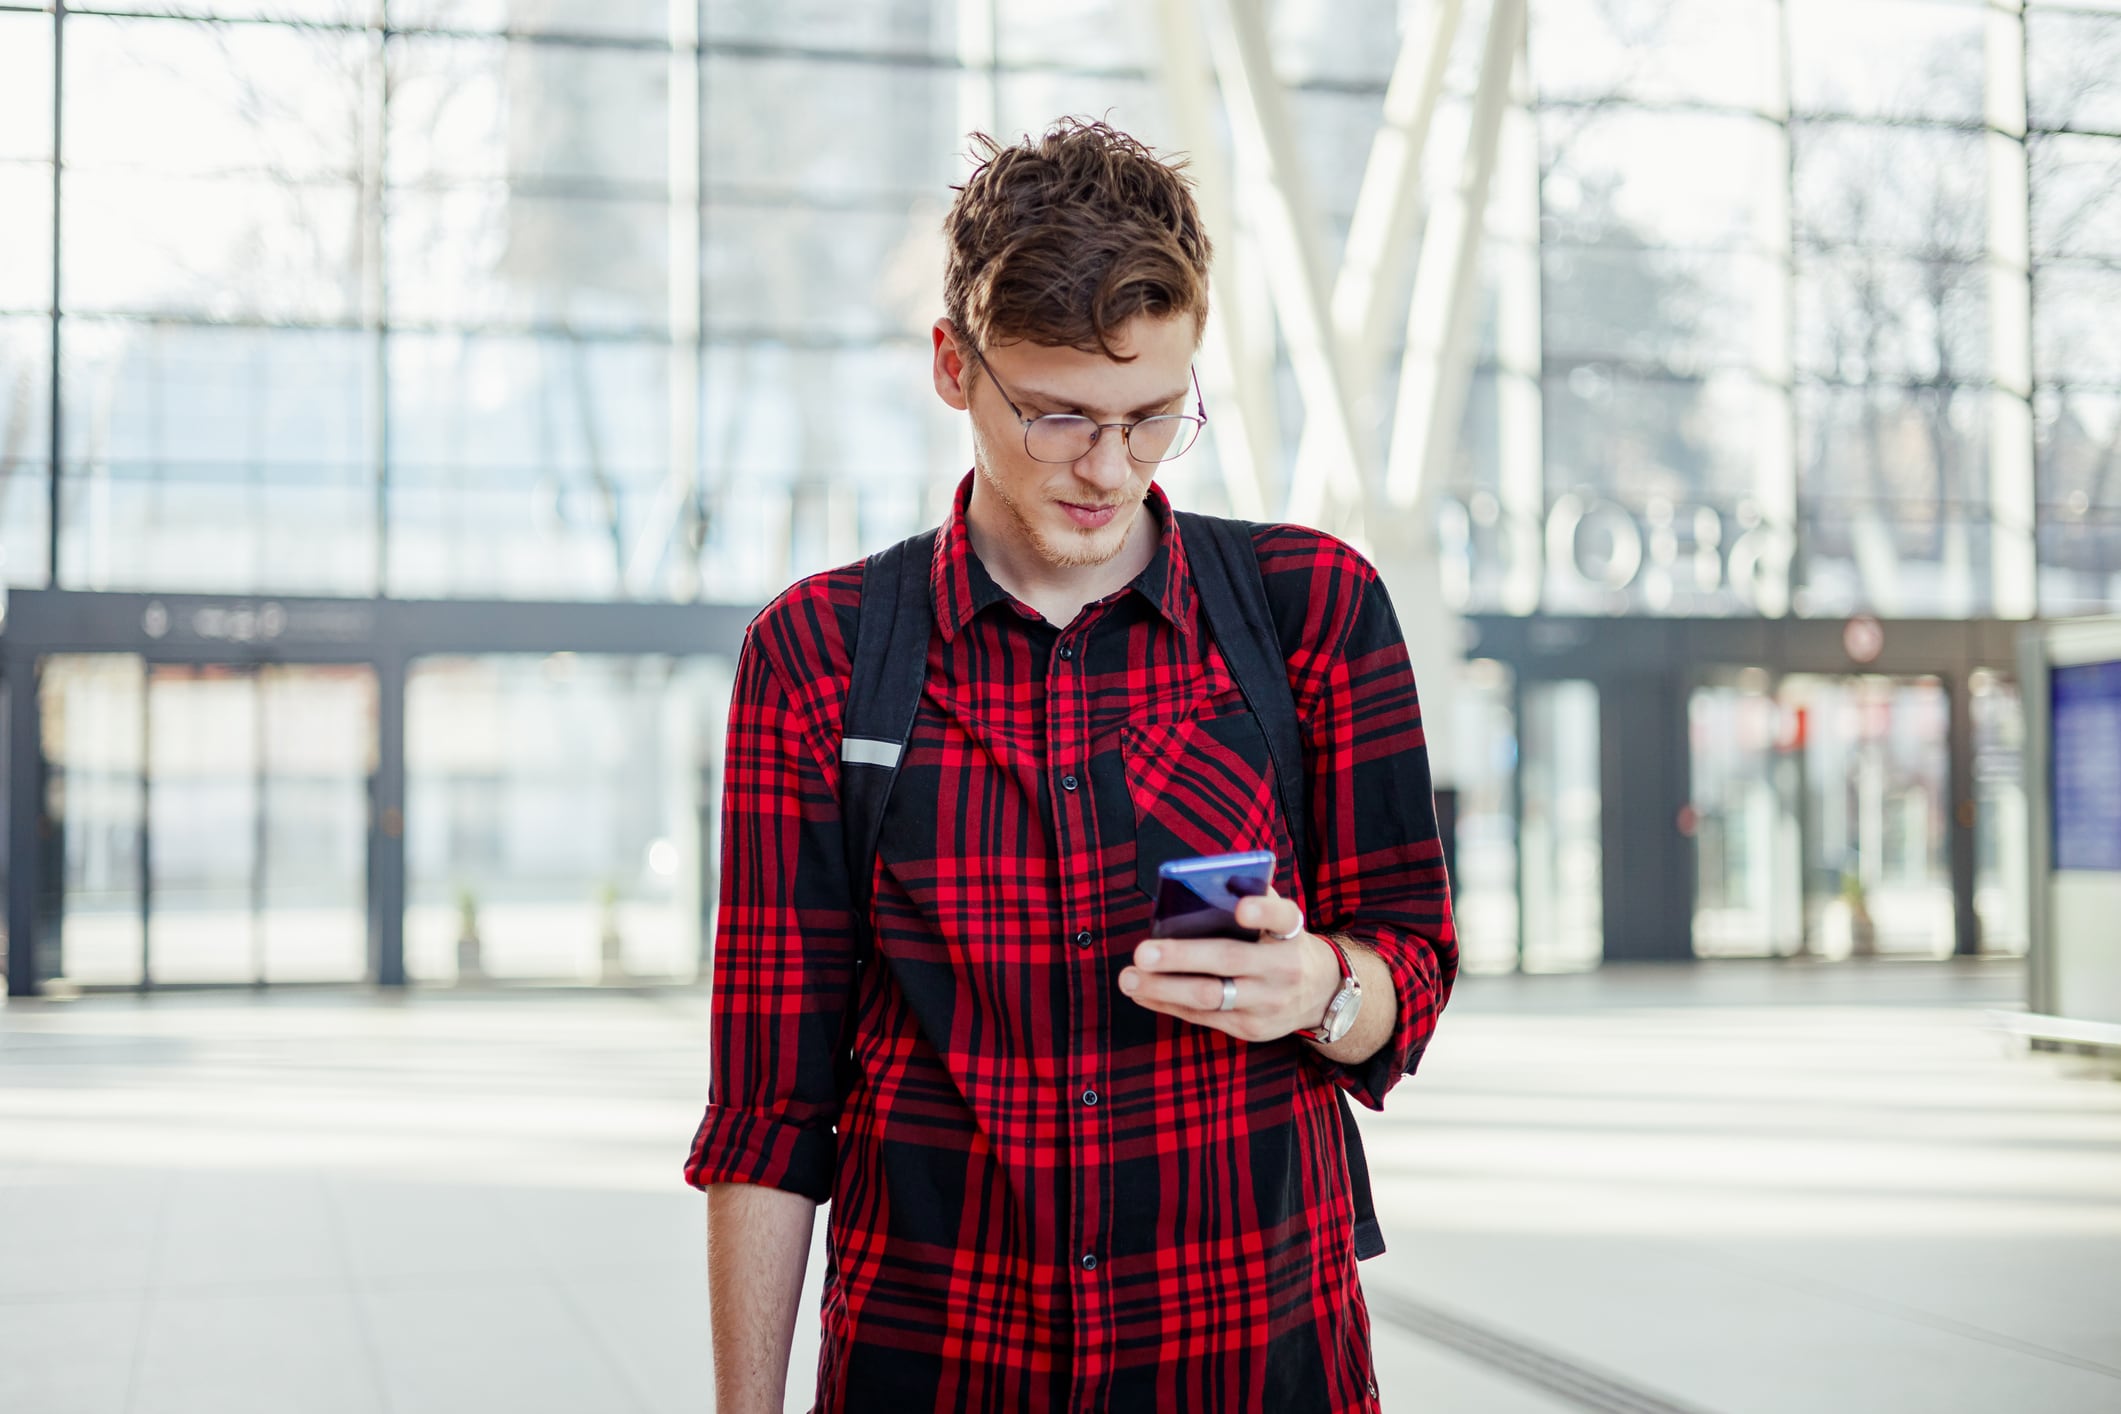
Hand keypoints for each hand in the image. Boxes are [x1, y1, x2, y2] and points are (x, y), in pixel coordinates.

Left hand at [1117, 887, 1338, 1042]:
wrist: (1320, 994)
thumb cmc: (1281, 944)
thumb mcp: (1280, 920)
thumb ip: (1252, 899)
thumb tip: (1201, 884)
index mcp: (1292, 931)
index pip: (1284, 916)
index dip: (1263, 910)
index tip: (1241, 908)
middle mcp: (1284, 968)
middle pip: (1230, 960)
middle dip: (1182, 957)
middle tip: (1143, 952)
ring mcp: (1268, 1003)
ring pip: (1210, 997)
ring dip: (1164, 988)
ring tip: (1130, 977)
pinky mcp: (1251, 1028)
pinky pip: (1203, 1018)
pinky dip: (1168, 1003)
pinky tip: (1143, 992)